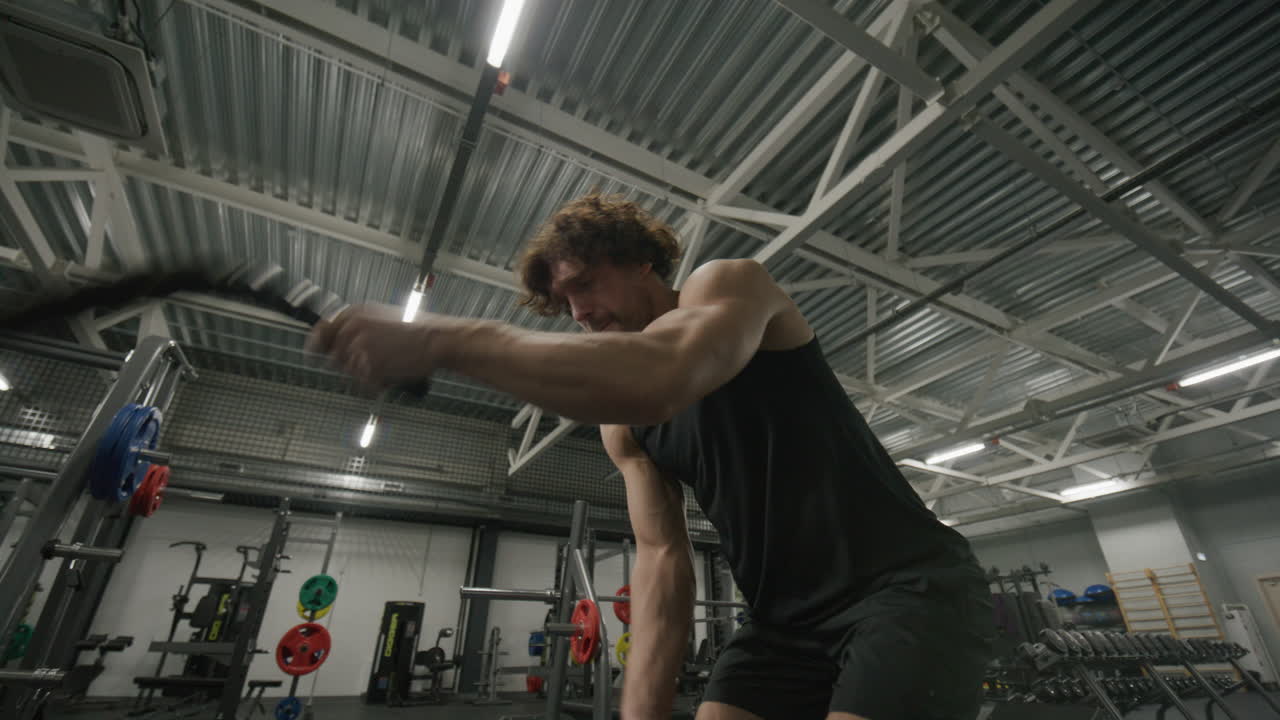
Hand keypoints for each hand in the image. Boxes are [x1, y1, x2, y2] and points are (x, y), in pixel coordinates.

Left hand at [305, 304, 446, 387]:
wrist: (437, 339)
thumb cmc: (416, 330)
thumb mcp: (381, 317)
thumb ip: (356, 326)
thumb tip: (335, 339)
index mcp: (355, 313)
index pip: (322, 331)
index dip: (317, 344)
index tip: (315, 352)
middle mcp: (353, 329)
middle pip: (333, 356)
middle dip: (347, 363)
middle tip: (369, 362)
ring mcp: (360, 348)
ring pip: (349, 372)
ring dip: (363, 374)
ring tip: (386, 364)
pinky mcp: (370, 367)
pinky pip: (364, 383)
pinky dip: (375, 383)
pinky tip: (390, 372)